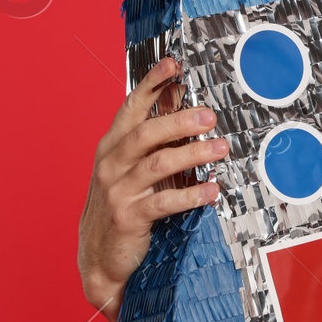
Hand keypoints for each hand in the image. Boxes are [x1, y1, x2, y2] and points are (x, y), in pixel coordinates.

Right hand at [76, 57, 227, 321]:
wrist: (100, 257)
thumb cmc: (123, 205)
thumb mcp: (134, 167)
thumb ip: (156, 140)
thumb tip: (186, 106)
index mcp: (113, 145)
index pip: (132, 106)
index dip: (153, 84)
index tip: (174, 64)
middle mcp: (112, 163)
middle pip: (147, 132)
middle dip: (180, 120)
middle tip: (210, 115)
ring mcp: (119, 190)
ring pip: (158, 164)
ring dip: (193, 154)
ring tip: (221, 148)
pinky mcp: (129, 216)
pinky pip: (164, 202)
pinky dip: (191, 195)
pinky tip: (212, 190)